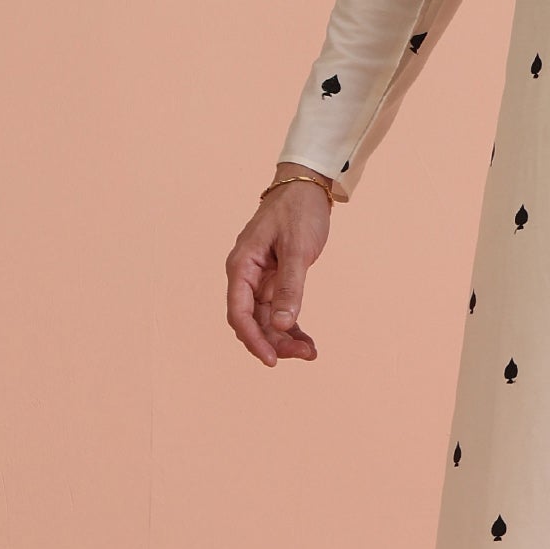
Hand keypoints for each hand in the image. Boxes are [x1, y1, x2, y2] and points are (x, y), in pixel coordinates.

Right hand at [225, 181, 330, 364]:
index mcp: (242, 266)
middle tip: (306, 355)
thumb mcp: (297, 249)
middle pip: (252, 321)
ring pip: (265, 320)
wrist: (306, 188)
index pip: (239, 312)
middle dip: (275, 342)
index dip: (253, 339)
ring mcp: (259, 279)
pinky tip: (306, 340)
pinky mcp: (274, 280)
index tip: (272, 360)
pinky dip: (290, 326)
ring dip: (284, 338)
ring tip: (310, 352)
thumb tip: (282, 326)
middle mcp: (245, 276)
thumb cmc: (298, 211)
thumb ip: (290, 287)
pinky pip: (277, 310)